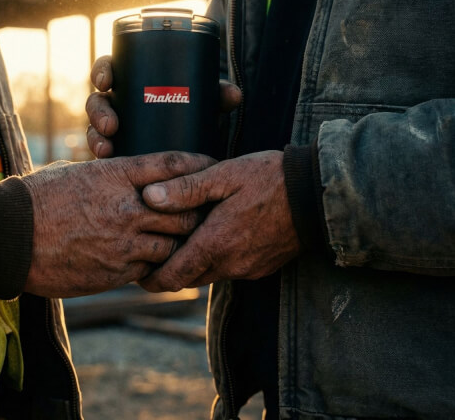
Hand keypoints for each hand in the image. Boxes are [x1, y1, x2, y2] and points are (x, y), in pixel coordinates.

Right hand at [21, 151, 214, 297]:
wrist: (10, 238)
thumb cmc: (37, 200)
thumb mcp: (76, 174)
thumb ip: (108, 176)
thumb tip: (127, 176)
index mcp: (116, 174)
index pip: (172, 164)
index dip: (198, 164)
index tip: (212, 164)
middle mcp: (127, 206)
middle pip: (185, 208)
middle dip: (198, 210)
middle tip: (206, 210)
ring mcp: (124, 242)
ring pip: (175, 242)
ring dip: (181, 242)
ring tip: (187, 241)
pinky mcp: (117, 271)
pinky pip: (153, 268)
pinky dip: (158, 264)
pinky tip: (158, 262)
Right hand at [85, 54, 241, 157]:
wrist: (191, 150)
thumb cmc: (191, 115)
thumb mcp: (202, 105)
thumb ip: (217, 96)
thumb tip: (235, 95)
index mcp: (133, 82)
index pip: (110, 70)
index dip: (103, 71)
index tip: (107, 80)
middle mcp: (119, 103)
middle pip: (98, 100)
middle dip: (98, 111)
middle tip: (111, 124)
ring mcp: (113, 127)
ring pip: (95, 127)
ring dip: (95, 136)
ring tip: (107, 148)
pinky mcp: (114, 149)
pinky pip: (100, 149)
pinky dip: (100, 154)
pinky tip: (105, 162)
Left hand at [137, 151, 299, 291]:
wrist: (317, 194)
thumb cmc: (269, 178)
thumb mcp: (223, 175)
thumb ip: (185, 188)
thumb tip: (149, 196)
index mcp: (215, 244)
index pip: (172, 277)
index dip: (151, 279)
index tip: (138, 271)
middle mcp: (231, 264)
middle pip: (188, 279)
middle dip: (170, 271)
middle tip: (153, 254)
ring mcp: (248, 268)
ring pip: (209, 275)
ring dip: (194, 264)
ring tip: (181, 242)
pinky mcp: (262, 266)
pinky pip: (230, 269)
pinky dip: (216, 260)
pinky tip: (215, 236)